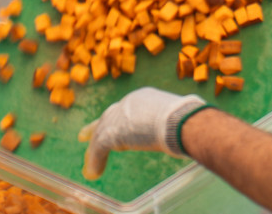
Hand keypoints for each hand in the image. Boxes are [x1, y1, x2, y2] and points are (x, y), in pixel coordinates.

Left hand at [78, 87, 208, 179]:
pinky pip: (98, 148)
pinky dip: (95, 161)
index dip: (118, 119)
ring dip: (95, 152)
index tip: (114, 125)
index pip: (126, 110)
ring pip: (101, 134)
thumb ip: (173, 124)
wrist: (180, 120)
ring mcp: (118, 117)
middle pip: (107, 117)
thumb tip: (187, 131)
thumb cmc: (187, 119)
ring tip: (91, 168)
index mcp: (143, 98)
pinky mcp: (111, 133)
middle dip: (96, 127)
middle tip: (84, 135)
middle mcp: (127, 103)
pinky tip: (93, 172)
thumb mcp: (177, 119)